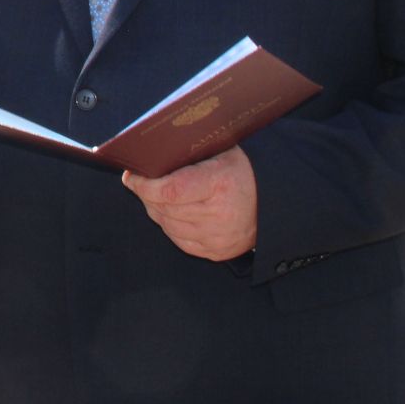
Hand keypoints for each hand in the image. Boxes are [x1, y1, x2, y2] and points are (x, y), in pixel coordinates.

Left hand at [123, 145, 256, 261]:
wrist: (273, 206)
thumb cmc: (241, 171)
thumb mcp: (222, 151)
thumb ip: (188, 152)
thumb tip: (147, 152)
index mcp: (221, 184)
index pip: (169, 190)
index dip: (144, 185)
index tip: (131, 176)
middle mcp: (220, 215)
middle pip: (164, 208)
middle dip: (146, 194)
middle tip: (138, 181)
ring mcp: (217, 238)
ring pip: (167, 224)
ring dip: (155, 209)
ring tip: (154, 194)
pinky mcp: (215, 252)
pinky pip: (178, 239)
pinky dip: (169, 224)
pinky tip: (170, 211)